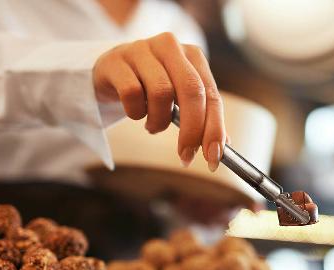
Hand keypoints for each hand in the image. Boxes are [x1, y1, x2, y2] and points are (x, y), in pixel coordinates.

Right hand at [93, 33, 225, 170]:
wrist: (110, 72)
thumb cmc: (150, 87)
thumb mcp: (179, 98)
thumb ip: (201, 117)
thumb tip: (223, 147)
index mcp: (193, 56)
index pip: (211, 94)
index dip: (214, 129)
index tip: (213, 157)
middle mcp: (171, 47)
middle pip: (191, 90)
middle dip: (192, 130)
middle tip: (186, 156)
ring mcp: (142, 50)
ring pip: (161, 93)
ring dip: (159, 121)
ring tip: (153, 126)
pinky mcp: (117, 61)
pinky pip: (131, 93)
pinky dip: (135, 112)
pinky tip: (136, 113)